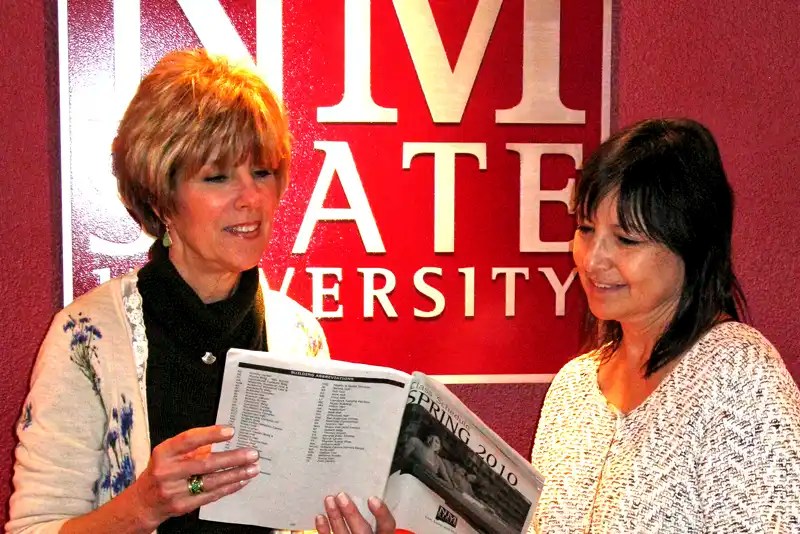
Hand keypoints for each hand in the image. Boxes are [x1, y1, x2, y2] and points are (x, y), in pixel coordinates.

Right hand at [131, 425, 258, 528]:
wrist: (144, 502)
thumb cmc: (162, 471)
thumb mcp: (170, 454)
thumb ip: (193, 446)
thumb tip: (223, 435)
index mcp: (164, 453)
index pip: (188, 440)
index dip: (210, 434)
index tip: (230, 431)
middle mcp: (167, 472)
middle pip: (205, 464)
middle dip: (233, 459)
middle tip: (252, 454)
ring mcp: (174, 491)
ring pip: (211, 482)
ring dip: (236, 474)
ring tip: (253, 468)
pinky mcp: (182, 506)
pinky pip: (211, 496)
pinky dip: (229, 487)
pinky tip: (241, 481)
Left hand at [315, 492, 395, 533]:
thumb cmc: (365, 531)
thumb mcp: (375, 526)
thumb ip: (374, 517)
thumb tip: (365, 494)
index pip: (386, 527)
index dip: (382, 514)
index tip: (373, 499)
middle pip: (362, 530)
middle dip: (351, 513)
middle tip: (342, 496)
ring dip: (335, 516)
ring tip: (329, 500)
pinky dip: (323, 529)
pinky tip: (320, 518)